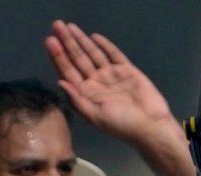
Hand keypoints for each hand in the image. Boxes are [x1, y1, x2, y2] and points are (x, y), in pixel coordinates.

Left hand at [46, 21, 173, 145]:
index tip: (50, 41)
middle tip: (57, 25)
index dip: (58, 56)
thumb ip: (77, 100)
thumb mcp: (95, 116)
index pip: (69, 71)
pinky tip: (94, 37)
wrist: (151, 125)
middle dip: (68, 43)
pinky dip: (104, 45)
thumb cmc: (122, 125)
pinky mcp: (126, 70)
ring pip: (93, 54)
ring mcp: (111, 75)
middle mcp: (96, 82)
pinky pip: (113, 54)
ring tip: (69, 26)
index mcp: (86, 93)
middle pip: (78, 59)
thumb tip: (60, 81)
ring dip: (82, 40)